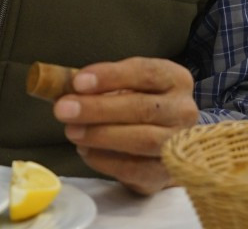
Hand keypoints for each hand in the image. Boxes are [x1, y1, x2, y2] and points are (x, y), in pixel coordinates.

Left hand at [52, 57, 197, 194]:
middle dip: (98, 109)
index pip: (146, 73)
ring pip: (142, 139)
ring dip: (101, 135)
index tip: (78, 82)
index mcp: (175, 79)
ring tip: (71, 131)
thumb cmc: (138, 105)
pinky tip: (85, 150)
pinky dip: (104, 160)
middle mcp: (184, 111)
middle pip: (143, 108)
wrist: (163, 143)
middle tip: (64, 109)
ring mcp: (178, 145)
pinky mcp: (165, 174)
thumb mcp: (126, 85)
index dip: (110, 77)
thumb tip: (66, 89)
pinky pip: (134, 168)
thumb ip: (100, 85)